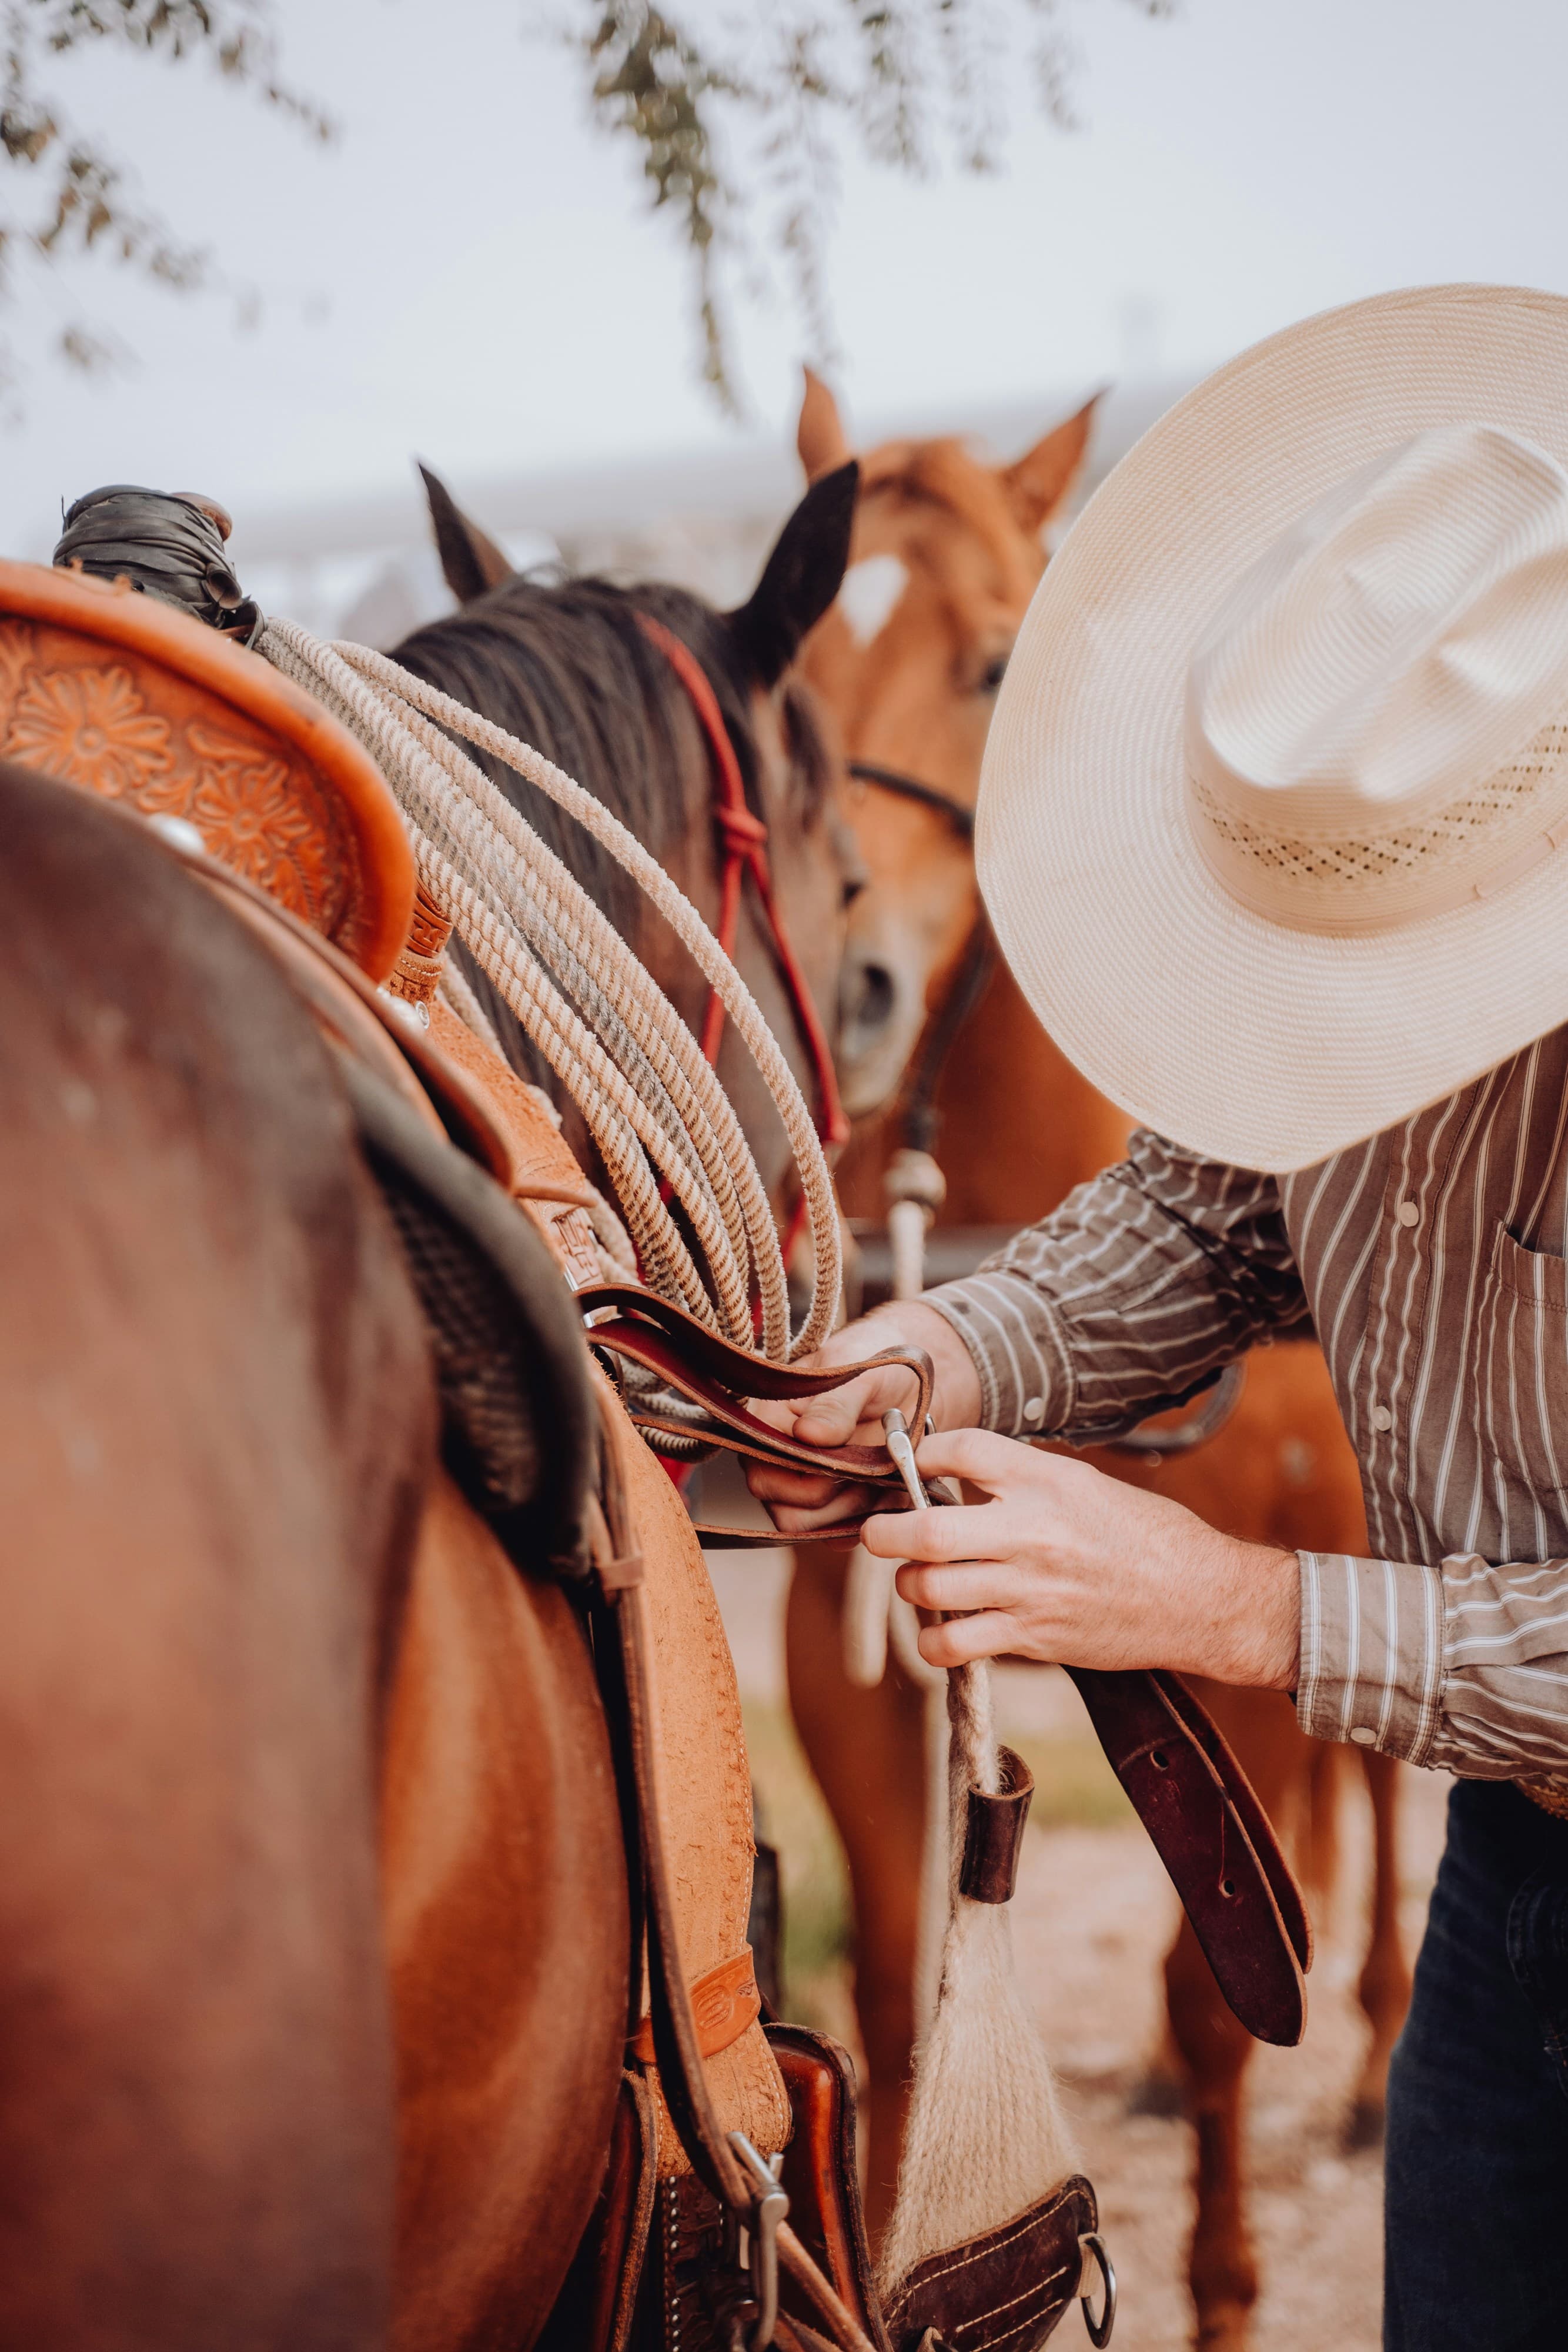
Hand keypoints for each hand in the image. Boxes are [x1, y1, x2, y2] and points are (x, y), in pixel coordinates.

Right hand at [744, 1301, 982, 1534]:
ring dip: (854, 1509)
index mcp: (770, 1422)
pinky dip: (870, 1518)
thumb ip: (837, 1403)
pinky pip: (841, 1533)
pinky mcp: (836, 1504)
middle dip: (836, 1496)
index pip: (763, 1474)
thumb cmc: (881, 1365)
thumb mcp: (863, 1374)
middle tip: (873, 1467)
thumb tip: (808, 1434)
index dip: (806, 1477)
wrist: (917, 1380)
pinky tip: (892, 1488)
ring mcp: (804, 1486)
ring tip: (885, 1474)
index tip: (848, 1456)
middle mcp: (779, 1459)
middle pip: (785, 1511)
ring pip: (812, 1528)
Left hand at [864, 1427, 1299, 1689]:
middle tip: (878, 1533)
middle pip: (927, 1529)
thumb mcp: (1086, 1483)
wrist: (1200, 1598)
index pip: (961, 1450)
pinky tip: (940, 1630)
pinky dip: (933, 1641)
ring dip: (908, 1586)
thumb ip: (1023, 1478)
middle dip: (885, 1531)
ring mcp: (1030, 1589)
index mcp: (1048, 1480)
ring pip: (930, 1590)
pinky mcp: (1033, 1637)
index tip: (910, 1462)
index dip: (921, 1451)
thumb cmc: (1145, 1535)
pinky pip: (955, 1646)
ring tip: (916, 1581)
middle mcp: (1033, 1531)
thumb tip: (956, 1472)